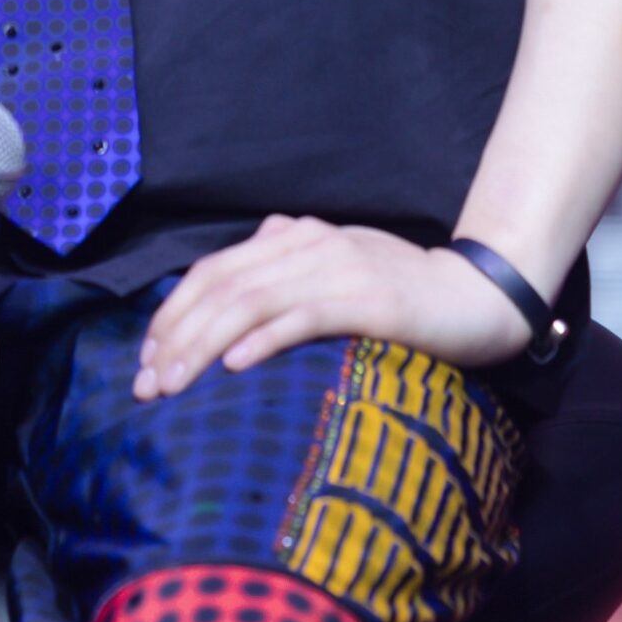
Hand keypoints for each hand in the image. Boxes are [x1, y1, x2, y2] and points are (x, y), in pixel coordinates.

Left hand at [133, 214, 535, 398]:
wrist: (476, 296)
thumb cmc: (402, 292)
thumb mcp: (336, 268)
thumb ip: (287, 270)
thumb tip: (236, 286)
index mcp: (293, 236)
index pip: (213, 271)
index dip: (172, 315)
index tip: (146, 361)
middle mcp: (306, 243)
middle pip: (219, 286)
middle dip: (174, 336)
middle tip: (145, 385)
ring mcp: (335, 268)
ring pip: (248, 302)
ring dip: (202, 345)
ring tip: (174, 384)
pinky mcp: (365, 300)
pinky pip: (300, 317)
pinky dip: (261, 339)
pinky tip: (233, 366)